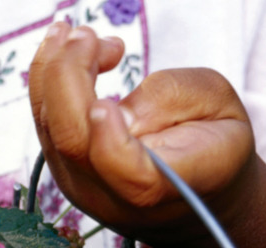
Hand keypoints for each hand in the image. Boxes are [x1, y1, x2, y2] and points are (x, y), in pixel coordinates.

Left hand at [28, 21, 260, 247]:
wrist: (198, 188)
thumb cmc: (215, 140)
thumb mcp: (218, 104)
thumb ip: (172, 100)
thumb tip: (115, 108)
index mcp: (168, 186)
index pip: (131, 177)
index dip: (111, 143)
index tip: (106, 102)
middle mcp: (116, 196)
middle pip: (73, 142)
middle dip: (70, 77)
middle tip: (85, 35)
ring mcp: (82, 187)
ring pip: (50, 129)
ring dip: (54, 71)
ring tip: (74, 33)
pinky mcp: (64, 170)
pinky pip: (47, 125)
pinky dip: (49, 82)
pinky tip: (65, 50)